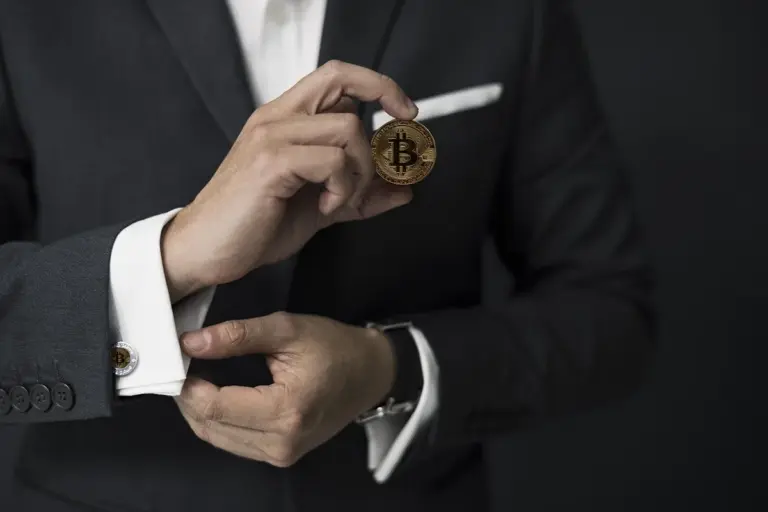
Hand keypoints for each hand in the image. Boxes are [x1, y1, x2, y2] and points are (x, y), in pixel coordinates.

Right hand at [162, 60, 417, 300]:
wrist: (206, 251)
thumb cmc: (254, 226)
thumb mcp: (320, 208)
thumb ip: (360, 195)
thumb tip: (403, 191)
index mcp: (285, 120)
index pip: (335, 76)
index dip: (377, 85)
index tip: (405, 111)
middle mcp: (276, 118)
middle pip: (342, 82)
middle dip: (382, 108)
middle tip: (389, 155)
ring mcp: (271, 137)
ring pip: (347, 128)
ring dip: (360, 171)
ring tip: (341, 200)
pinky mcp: (270, 162)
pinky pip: (332, 160)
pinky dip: (343, 188)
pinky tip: (326, 207)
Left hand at [174, 312, 395, 466]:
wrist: (371, 373)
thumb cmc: (334, 346)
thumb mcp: (287, 329)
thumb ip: (237, 335)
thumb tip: (189, 342)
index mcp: (286, 410)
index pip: (214, 405)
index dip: (186, 384)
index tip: (177, 358)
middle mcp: (281, 442)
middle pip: (209, 425)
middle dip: (188, 396)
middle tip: (181, 364)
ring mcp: (281, 454)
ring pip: (216, 437)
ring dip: (199, 409)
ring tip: (195, 376)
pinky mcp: (280, 456)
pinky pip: (232, 441)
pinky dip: (217, 419)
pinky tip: (215, 394)